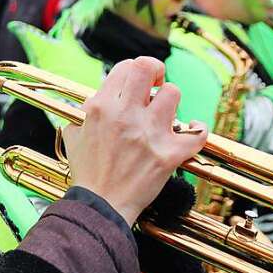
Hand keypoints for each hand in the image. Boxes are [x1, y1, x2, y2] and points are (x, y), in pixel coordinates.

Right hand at [62, 57, 206, 226]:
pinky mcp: (169, 155)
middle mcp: (126, 115)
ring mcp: (150, 134)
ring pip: (173, 93)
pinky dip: (198, 129)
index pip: (125, 67)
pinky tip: (192, 129)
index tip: (137, 81)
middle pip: (148, 68)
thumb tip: (99, 96)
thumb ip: (87, 110)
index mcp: (101, 107)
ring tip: (164, 114)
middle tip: (155, 84)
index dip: (134, 70)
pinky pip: (197, 132)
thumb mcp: (74, 133)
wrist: (99, 205)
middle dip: (155, 71)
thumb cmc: (87, 172)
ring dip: (170, 101)